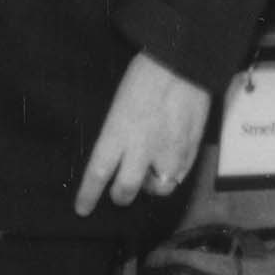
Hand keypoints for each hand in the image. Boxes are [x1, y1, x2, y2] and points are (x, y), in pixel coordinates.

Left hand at [75, 51, 211, 215]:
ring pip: (159, 188)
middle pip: (127, 189)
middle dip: (120, 197)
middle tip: (118, 194)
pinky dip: (172, 176)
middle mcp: (142, 148)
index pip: (97, 174)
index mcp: (117, 134)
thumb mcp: (118, 106)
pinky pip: (181, 175)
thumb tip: (115, 155)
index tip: (82, 209)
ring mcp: (170, 151)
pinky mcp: (192, 149)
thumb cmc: (144, 78)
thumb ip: (116, 135)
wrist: (183, 64)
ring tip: (147, 176)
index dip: (88, 195)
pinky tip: (168, 165)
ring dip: (150, 187)